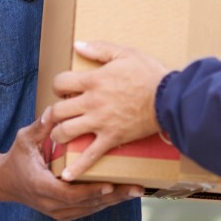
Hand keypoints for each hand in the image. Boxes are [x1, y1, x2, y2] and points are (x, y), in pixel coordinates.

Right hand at [0, 105, 143, 220]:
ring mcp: (56, 211)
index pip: (69, 194)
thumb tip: (52, 111)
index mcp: (40, 185)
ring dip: (113, 201)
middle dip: (113, 196)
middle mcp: (49, 203)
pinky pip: (87, 210)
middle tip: (136, 188)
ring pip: (89, 209)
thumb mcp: (25, 140)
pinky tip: (122, 194)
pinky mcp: (62, 212)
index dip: (91, 191)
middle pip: (85, 204)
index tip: (110, 185)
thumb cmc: (17, 158)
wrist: (5, 182)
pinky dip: (104, 202)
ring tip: (135, 190)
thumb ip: (40, 128)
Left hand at [49, 40, 169, 181]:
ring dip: (58, 135)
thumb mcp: (125, 53)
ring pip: (66, 132)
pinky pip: (90, 156)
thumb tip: (77, 45)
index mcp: (93, 80)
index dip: (58, 85)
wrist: (169, 99)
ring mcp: (100, 122)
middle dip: (52, 113)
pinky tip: (67, 175)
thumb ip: (99, 49)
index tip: (64, 89)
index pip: (60, 83)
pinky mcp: (111, 138)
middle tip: (55, 116)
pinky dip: (77, 167)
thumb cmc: (149, 74)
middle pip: (57, 110)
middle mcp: (91, 102)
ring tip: (59, 135)